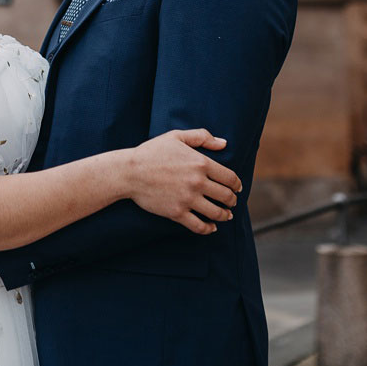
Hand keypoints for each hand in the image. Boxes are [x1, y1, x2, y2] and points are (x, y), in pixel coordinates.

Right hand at [126, 129, 241, 233]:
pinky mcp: (177, 213)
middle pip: (226, 196)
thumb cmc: (152, 152)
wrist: (129, 172)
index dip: (237, 185)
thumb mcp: (176, 137)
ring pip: (216, 213)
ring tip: (226, 215)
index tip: (237, 188)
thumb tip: (224, 143)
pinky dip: (208, 229)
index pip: (230, 178)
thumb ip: (202, 137)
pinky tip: (211, 227)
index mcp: (201, 163)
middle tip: (232, 202)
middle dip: (232, 201)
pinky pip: (199, 226)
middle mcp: (197, 182)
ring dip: (224, 215)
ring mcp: (187, 199)